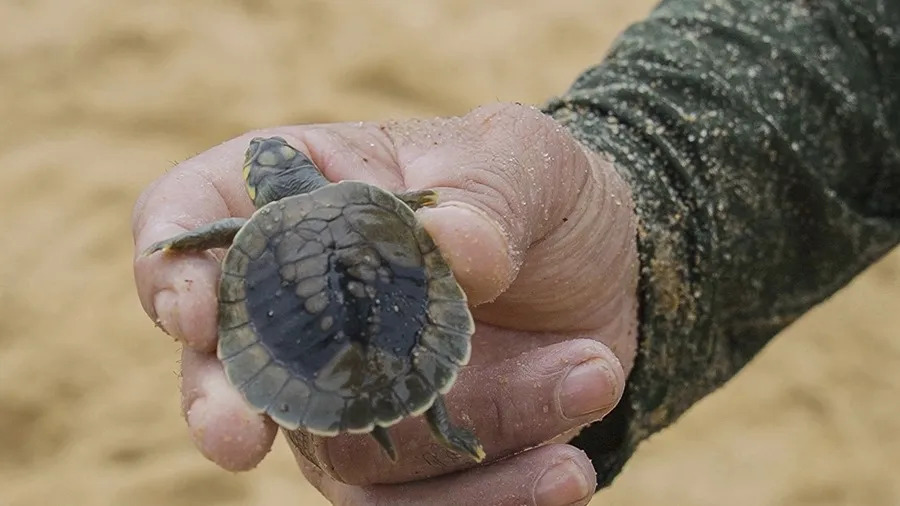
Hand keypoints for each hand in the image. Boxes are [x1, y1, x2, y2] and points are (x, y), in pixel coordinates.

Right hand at [132, 103, 638, 504]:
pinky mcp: (406, 453)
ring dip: (464, 432)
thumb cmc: (535, 191)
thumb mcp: (525, 158)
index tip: (199, 310)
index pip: (193, 224)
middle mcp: (303, 305)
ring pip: (346, 449)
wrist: (601, 266)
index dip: (174, 268)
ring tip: (590, 373)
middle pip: (225, 365)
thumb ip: (487, 193)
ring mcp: (346, 390)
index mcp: (300, 201)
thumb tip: (453, 249)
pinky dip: (488, 498)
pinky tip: (566, 469)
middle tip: (237, 439)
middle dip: (220, 404)